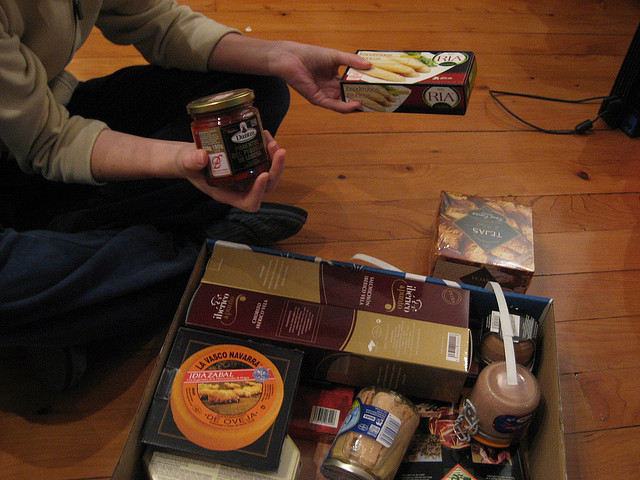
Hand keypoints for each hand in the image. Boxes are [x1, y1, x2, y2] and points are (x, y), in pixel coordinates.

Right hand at [180, 130, 284, 211]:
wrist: (191, 155)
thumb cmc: (188, 165)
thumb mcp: (185, 164)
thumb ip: (191, 162)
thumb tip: (201, 157)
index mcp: (229, 194)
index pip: (250, 202)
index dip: (259, 192)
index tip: (263, 175)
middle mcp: (242, 187)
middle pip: (267, 186)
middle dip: (275, 170)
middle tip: (279, 151)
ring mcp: (248, 175)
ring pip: (269, 172)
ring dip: (274, 158)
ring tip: (272, 142)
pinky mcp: (249, 163)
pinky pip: (264, 159)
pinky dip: (266, 147)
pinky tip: (264, 134)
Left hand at [208, 35, 371, 112]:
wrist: (292, 58)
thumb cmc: (311, 54)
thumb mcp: (336, 56)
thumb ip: (352, 61)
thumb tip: (370, 66)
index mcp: (335, 78)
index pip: (352, 85)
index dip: (364, 87)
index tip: (378, 88)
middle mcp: (331, 89)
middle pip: (350, 96)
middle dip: (364, 99)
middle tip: (380, 100)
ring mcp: (326, 95)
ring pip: (344, 104)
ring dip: (357, 105)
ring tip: (371, 105)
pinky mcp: (319, 99)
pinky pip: (334, 106)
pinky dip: (345, 107)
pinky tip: (356, 104)